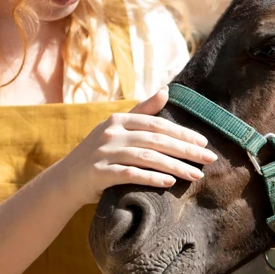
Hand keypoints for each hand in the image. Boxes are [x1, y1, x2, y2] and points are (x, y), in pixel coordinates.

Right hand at [61, 87, 215, 203]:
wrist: (65, 181)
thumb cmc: (98, 154)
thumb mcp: (116, 129)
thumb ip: (142, 111)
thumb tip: (167, 90)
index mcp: (118, 120)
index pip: (157, 124)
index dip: (182, 132)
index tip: (204, 142)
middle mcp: (111, 133)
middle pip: (156, 140)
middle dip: (186, 149)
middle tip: (209, 159)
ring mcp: (104, 153)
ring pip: (147, 157)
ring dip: (175, 166)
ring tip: (196, 175)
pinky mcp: (99, 174)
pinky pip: (130, 175)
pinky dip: (151, 178)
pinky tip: (169, 183)